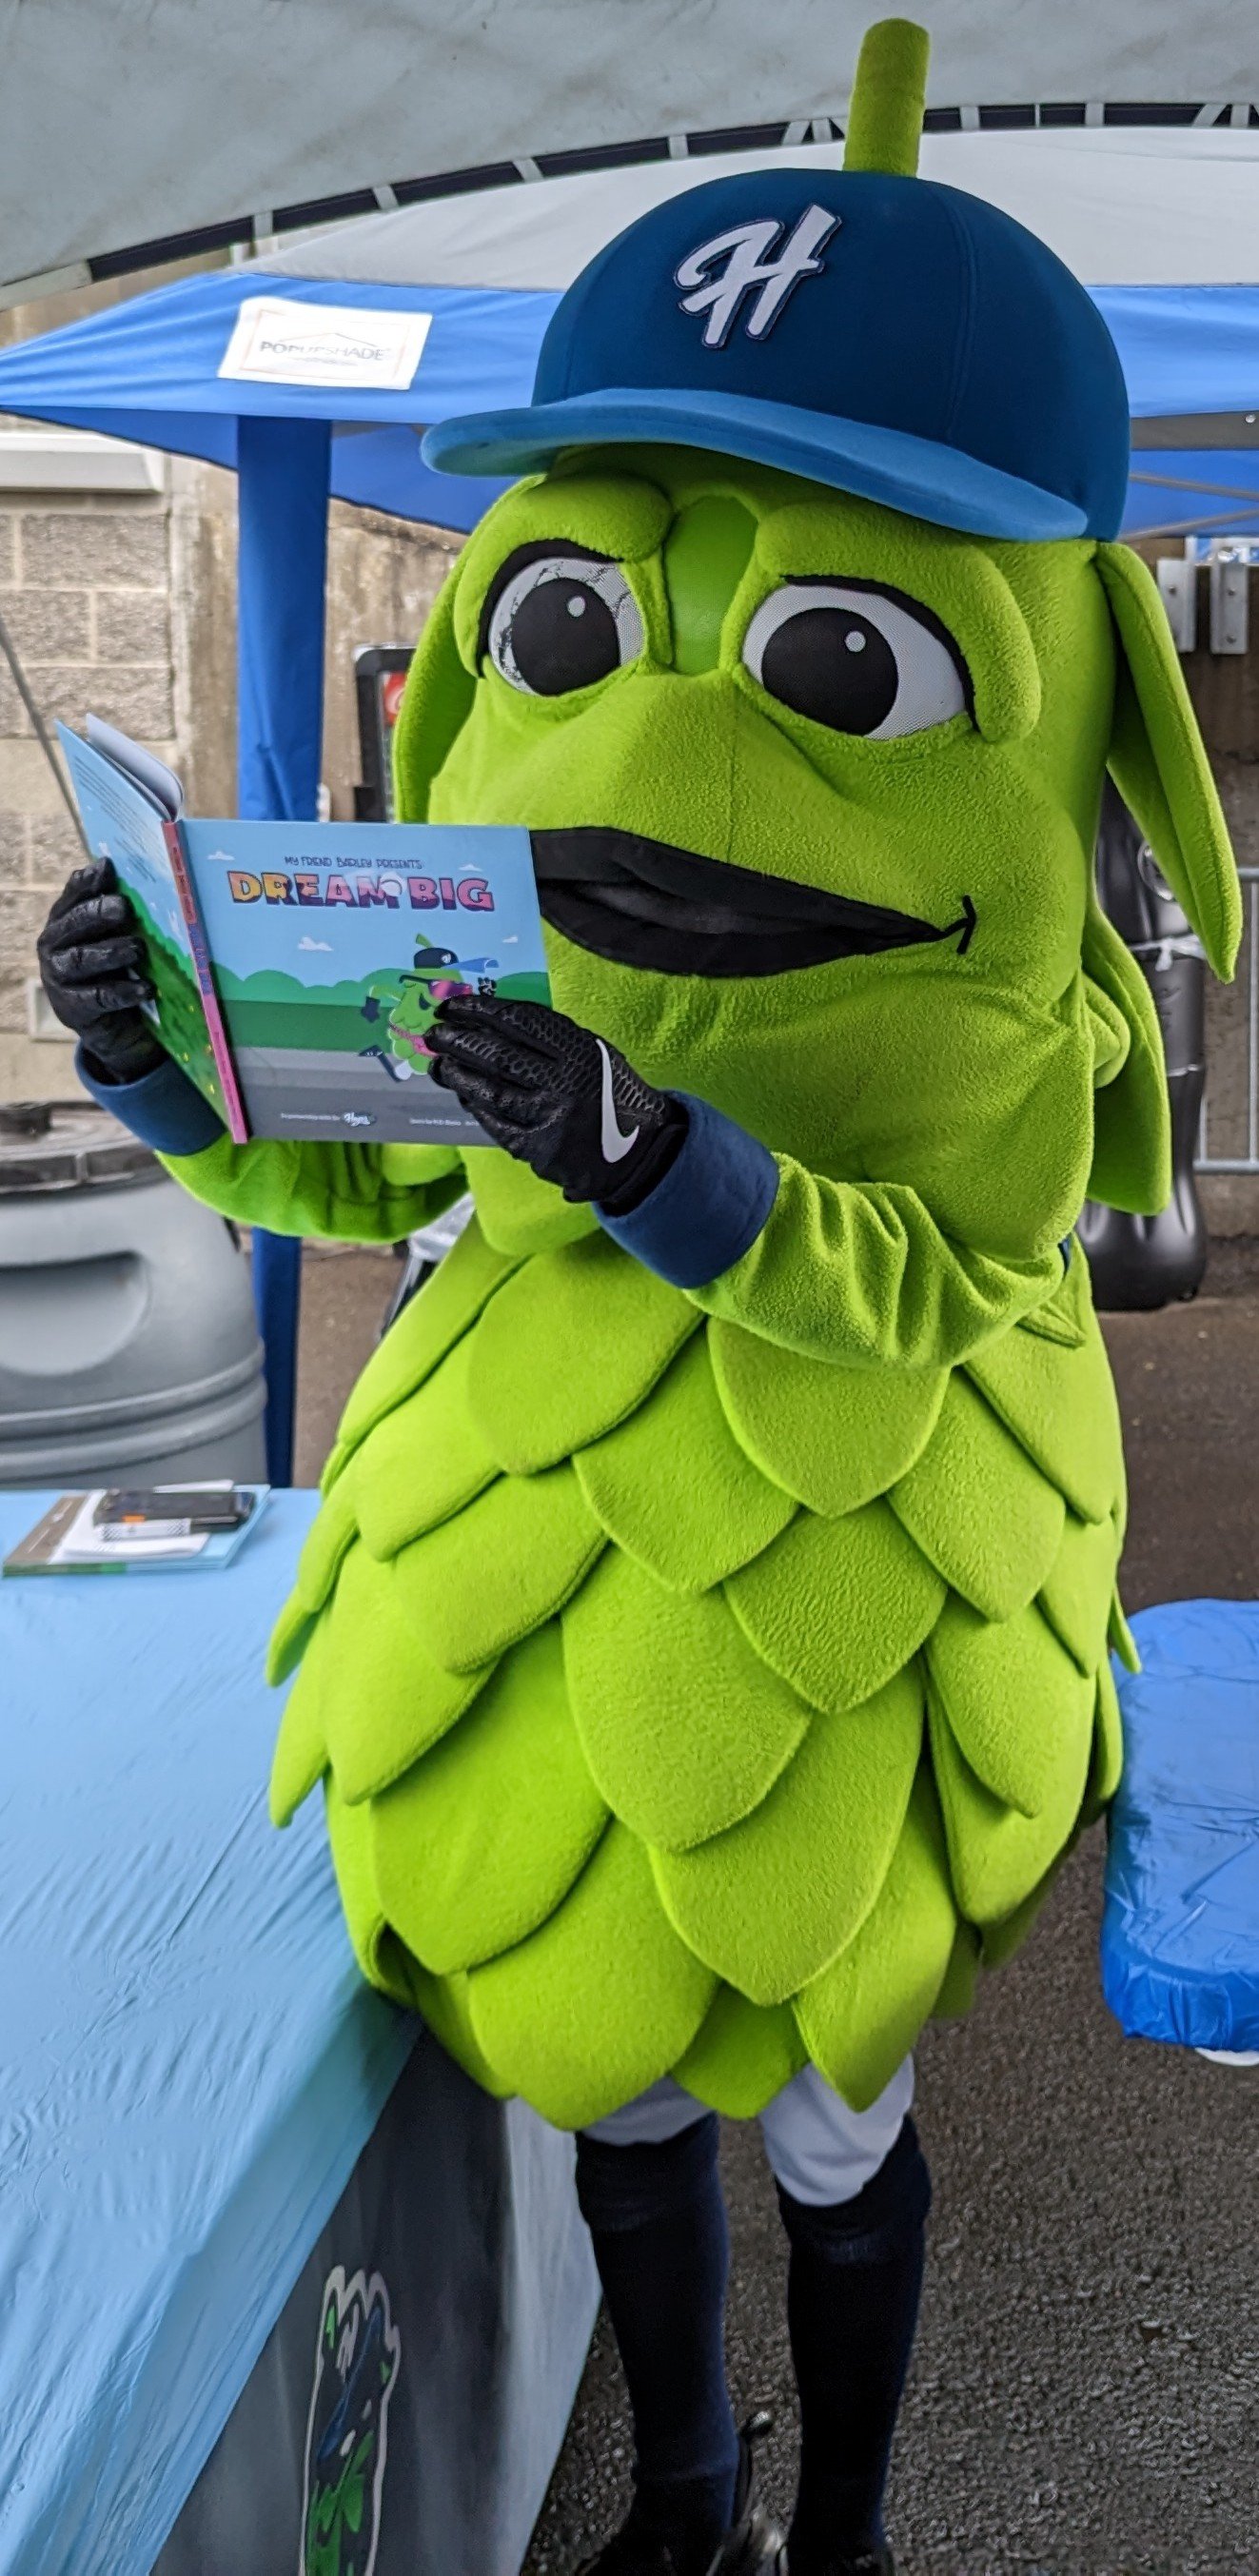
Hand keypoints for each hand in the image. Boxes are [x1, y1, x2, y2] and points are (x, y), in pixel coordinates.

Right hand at [36, 858, 163, 1082]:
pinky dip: (124, 992)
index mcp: (62, 922)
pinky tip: (145, 988)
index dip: (86, 883)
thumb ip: (116, 910)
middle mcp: (53, 946)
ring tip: (137, 949)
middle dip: (97, 914)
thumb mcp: (115, 937)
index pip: (71, 897)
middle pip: (73, 925)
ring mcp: (58, 978)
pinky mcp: (72, 1008)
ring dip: (111, 953)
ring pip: (82, 960)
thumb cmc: (113, 969)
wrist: (112, 1025)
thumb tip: (122, 871)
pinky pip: (99, 997)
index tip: (107, 869)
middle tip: (123, 908)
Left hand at [428, 992, 687, 1213]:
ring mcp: (550, 1118)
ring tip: (440, 1065)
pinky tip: (464, 1095)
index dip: (480, 1011)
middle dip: (459, 1041)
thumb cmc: (611, 1094)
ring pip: (490, 1091)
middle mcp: (565, 1083)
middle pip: (498, 1055)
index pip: (519, 1021)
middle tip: (434, 1035)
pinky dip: (476, 1106)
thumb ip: (552, 1039)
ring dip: (458, 1075)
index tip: (453, 1006)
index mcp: (581, 1050)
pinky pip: (496, 1123)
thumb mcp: (595, 1054)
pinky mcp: (539, 1150)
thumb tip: (491, 1021)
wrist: (638, 1153)